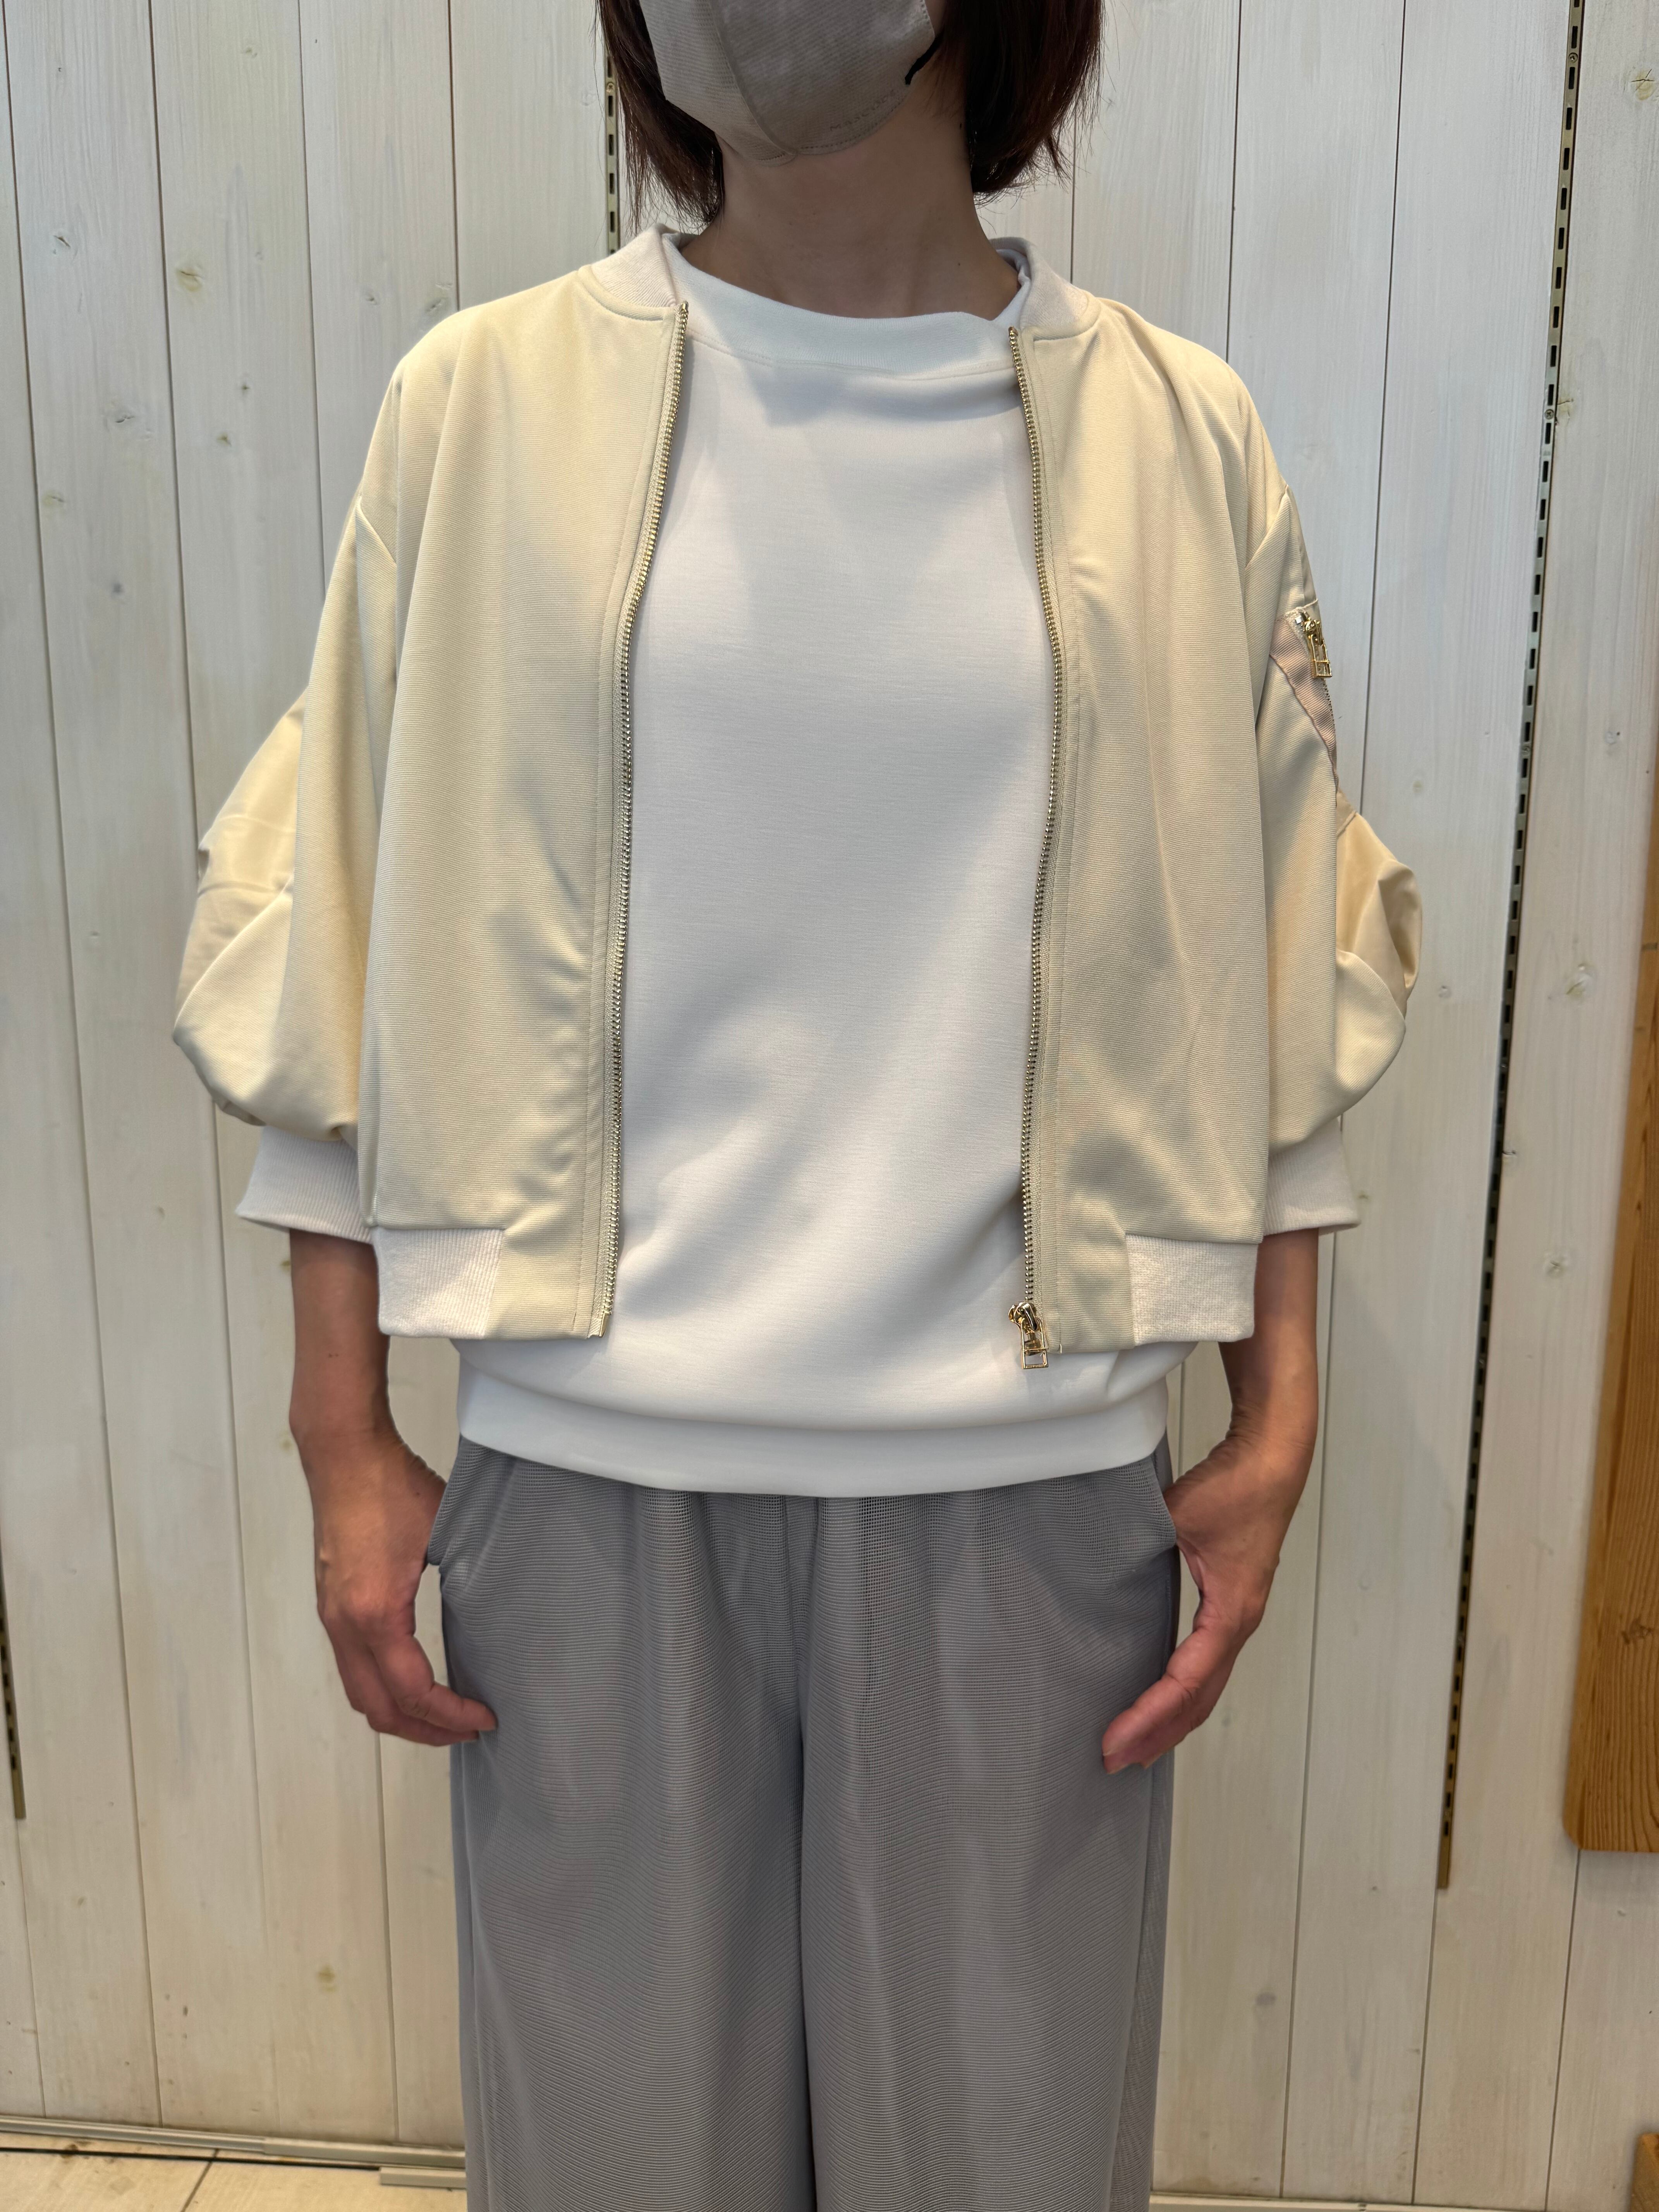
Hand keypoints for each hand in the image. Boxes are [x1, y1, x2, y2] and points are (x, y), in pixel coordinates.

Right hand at [301, 1423, 496, 1747]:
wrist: (343, 1455)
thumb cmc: (391, 1486)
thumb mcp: (445, 1533)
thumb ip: (468, 1577)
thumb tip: (500, 1609)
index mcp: (376, 1613)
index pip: (413, 1692)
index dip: (450, 1716)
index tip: (485, 1719)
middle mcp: (344, 1624)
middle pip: (378, 1708)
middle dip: (424, 1731)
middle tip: (467, 1731)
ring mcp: (331, 1616)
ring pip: (359, 1693)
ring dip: (400, 1714)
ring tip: (442, 1718)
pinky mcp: (329, 1605)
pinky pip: (352, 1667)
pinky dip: (382, 1688)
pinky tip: (413, 1681)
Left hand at [1100, 1227, 1319, 1772]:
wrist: (1275, 1458)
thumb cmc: (1234, 1485)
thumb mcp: (1177, 1515)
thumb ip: (1137, 1542)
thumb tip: (1091, 1565)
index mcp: (1230, 1612)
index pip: (1186, 1681)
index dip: (1149, 1716)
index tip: (1114, 1742)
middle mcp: (1240, 1622)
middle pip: (1200, 1699)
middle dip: (1159, 1734)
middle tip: (1115, 1761)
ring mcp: (1240, 1614)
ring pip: (1208, 1685)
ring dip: (1174, 1718)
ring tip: (1137, 1745)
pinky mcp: (1233, 1601)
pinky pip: (1208, 1661)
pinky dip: (1184, 1688)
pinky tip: (1162, 1695)